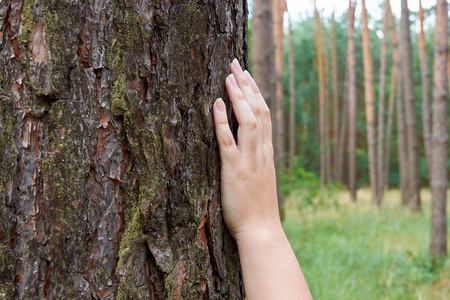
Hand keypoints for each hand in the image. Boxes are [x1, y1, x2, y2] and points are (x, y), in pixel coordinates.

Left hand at [213, 59, 280, 242]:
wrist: (262, 230)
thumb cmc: (259, 206)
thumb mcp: (262, 176)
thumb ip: (257, 157)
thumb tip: (250, 142)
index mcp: (266, 151)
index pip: (263, 114)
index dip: (255, 92)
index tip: (246, 75)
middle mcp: (260, 151)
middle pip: (258, 110)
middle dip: (247, 85)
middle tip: (236, 64)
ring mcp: (248, 160)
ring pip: (247, 120)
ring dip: (238, 97)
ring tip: (229, 76)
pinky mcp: (234, 170)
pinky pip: (228, 141)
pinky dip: (222, 121)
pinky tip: (217, 104)